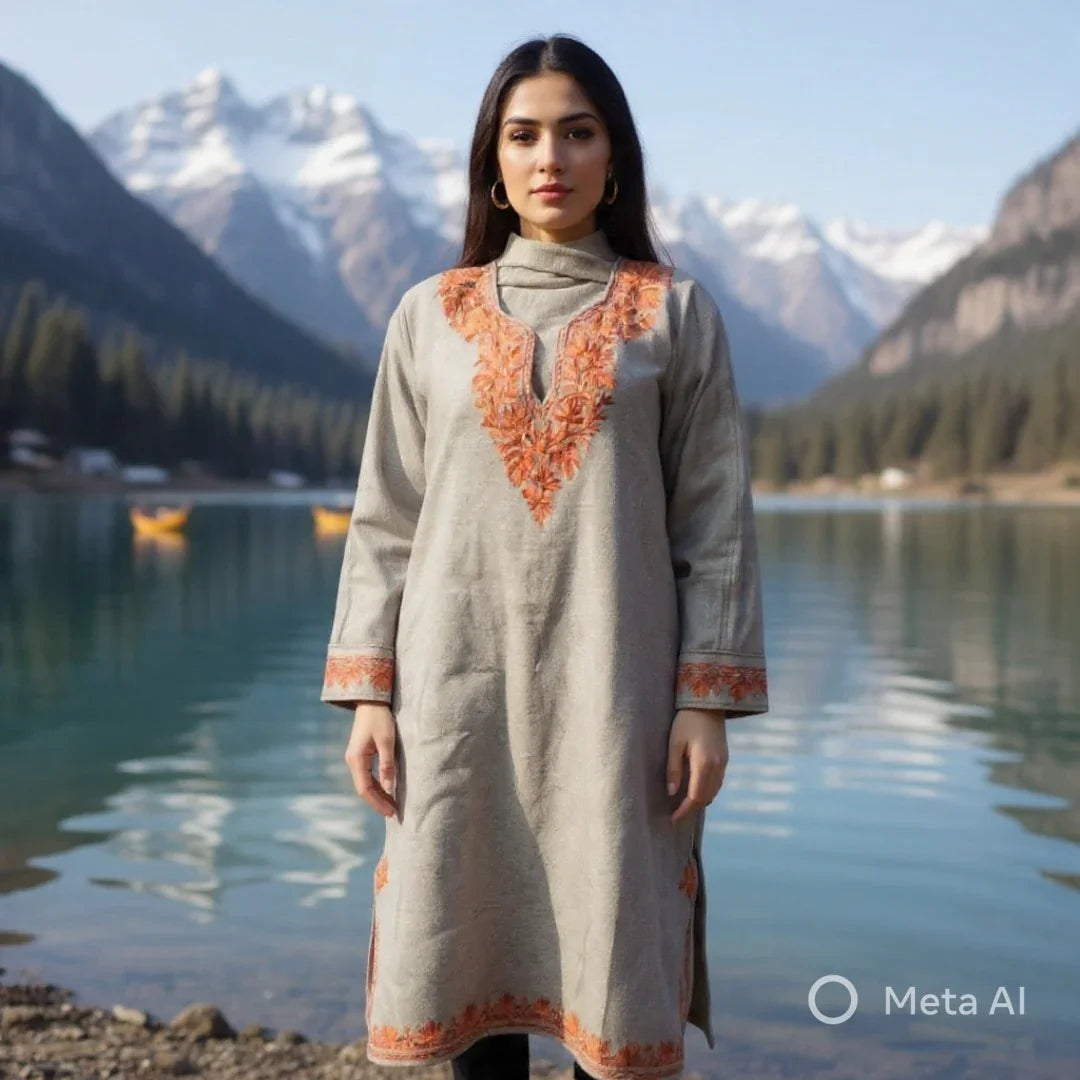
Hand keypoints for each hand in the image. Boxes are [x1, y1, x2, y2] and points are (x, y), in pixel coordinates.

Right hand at [344, 703, 398, 816]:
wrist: (370, 701)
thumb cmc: (380, 719)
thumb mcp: (387, 741)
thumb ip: (387, 765)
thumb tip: (389, 788)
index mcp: (356, 759)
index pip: (365, 789)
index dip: (377, 803)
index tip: (391, 812)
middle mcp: (352, 761)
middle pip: (364, 789)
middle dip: (378, 802)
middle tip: (394, 812)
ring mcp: (355, 758)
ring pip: (365, 783)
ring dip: (378, 794)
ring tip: (392, 804)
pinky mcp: (360, 755)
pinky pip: (367, 775)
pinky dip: (376, 785)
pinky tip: (387, 789)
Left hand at [666, 707, 728, 823]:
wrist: (708, 703)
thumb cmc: (687, 721)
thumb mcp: (674, 744)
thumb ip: (673, 769)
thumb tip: (671, 793)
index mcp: (704, 764)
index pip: (695, 797)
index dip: (684, 811)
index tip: (672, 819)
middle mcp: (717, 767)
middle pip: (706, 798)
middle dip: (691, 809)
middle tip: (676, 816)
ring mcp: (723, 763)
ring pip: (713, 792)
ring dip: (699, 801)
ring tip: (683, 806)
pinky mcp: (724, 758)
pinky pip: (717, 782)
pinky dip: (707, 791)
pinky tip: (695, 790)